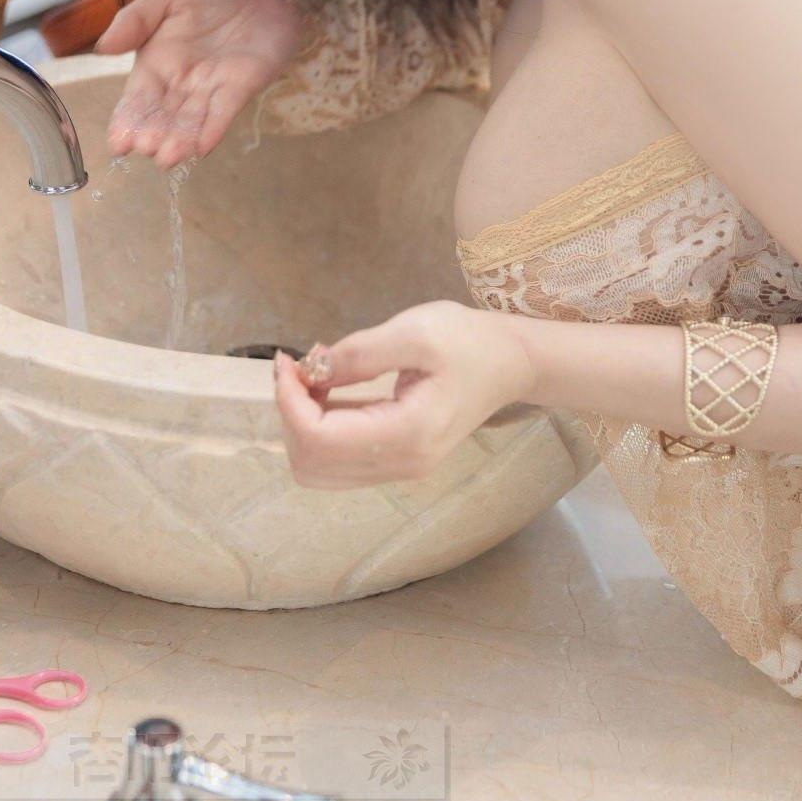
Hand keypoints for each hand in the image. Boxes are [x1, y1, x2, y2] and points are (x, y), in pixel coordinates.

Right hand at [94, 0, 307, 167]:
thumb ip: (135, 20)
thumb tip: (102, 48)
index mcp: (156, 61)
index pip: (138, 98)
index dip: (128, 120)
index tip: (118, 143)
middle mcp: (181, 81)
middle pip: (164, 115)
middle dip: (154, 133)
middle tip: (147, 148)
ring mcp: (213, 86)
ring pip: (193, 119)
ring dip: (181, 139)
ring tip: (169, 157)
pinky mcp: (243, 86)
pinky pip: (226, 111)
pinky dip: (214, 128)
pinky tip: (202, 147)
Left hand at [272, 301, 536, 488]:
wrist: (512, 363)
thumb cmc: (469, 340)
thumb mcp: (415, 331)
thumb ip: (359, 352)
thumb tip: (310, 369)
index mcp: (408, 434)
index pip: (319, 438)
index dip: (289, 401)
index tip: (288, 361)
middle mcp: (401, 465)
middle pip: (310, 463)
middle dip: (291, 413)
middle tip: (298, 366)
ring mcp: (400, 469)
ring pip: (319, 468)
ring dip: (302, 422)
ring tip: (313, 375)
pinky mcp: (397, 461)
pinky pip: (338, 460)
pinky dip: (319, 427)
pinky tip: (328, 389)